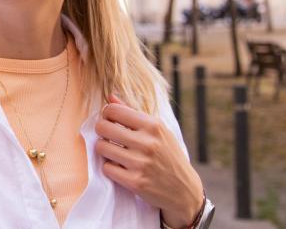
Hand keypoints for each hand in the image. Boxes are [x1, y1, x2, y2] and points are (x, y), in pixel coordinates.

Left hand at [95, 95, 203, 226]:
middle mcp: (148, 143)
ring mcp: (141, 163)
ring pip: (101, 147)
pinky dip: (110, 168)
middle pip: (102, 127)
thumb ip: (132, 112)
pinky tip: (120, 168)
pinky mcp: (136, 182)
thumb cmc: (168, 155)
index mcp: (153, 125)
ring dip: (104, 150)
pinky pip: (106, 168)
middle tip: (109, 137)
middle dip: (102, 131)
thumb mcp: (158, 130)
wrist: (184, 190)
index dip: (106, 114)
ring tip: (114, 152)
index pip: (113, 110)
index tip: (110, 121)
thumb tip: (110, 96)